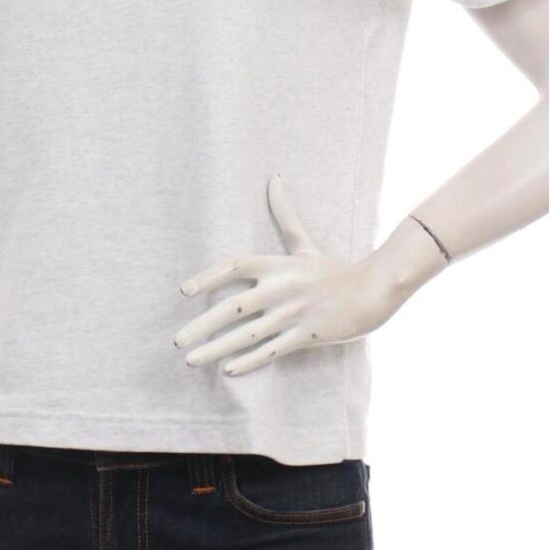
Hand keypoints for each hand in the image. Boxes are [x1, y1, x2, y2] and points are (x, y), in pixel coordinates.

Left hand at [173, 173, 443, 375]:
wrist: (372, 292)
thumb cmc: (331, 270)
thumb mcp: (305, 245)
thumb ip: (285, 216)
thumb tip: (274, 179)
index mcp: (278, 265)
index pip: (234, 266)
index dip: (207, 277)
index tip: (183, 291)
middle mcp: (281, 289)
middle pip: (233, 308)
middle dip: (201, 327)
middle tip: (176, 341)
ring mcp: (293, 314)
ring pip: (247, 335)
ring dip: (216, 349)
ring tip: (191, 360)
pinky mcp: (306, 335)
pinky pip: (271, 351)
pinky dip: (249, 361)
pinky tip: (228, 370)